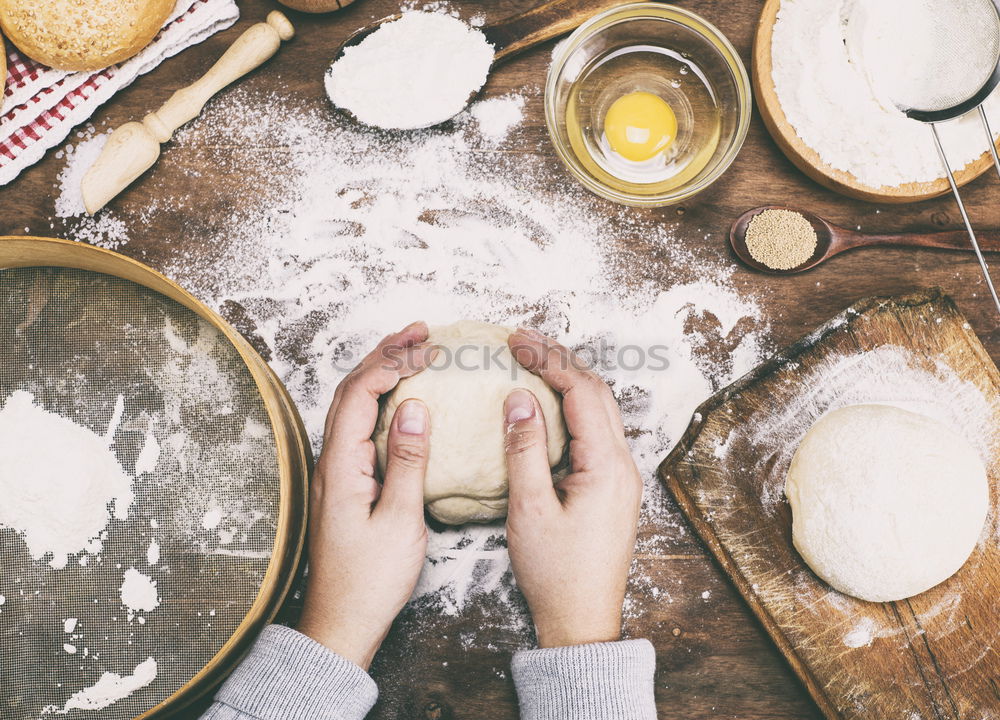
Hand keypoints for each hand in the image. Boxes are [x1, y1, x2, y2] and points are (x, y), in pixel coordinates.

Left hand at [297, 321, 435, 669]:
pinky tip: (402, 399)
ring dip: (380, 373)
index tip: (426, 347)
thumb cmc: (370, 579)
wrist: (341, 622)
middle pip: (351, 390)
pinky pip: (360, 426)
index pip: (361, 394)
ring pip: (353, 406)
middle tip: (421, 331)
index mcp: (340, 466)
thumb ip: (408, 460)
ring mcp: (335, 471)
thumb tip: (415, 406)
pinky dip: (380, 400)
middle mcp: (330, 461)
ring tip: (412, 351)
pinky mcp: (345, 483)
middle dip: (384, 354)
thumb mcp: (400, 520)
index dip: (392, 363)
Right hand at [503, 328, 641, 648]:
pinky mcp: (612, 488)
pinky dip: (573, 407)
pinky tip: (549, 405)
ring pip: (600, 410)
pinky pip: (596, 432)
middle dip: (560, 360)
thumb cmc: (556, 573)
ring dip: (569, 380)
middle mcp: (622, 465)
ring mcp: (621, 477)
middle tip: (523, 341)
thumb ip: (524, 450)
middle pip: (597, 392)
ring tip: (534, 361)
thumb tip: (519, 398)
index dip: (548, 359)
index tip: (515, 341)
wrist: (582, 621)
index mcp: (606, 466)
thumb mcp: (529, 510)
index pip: (581, 392)